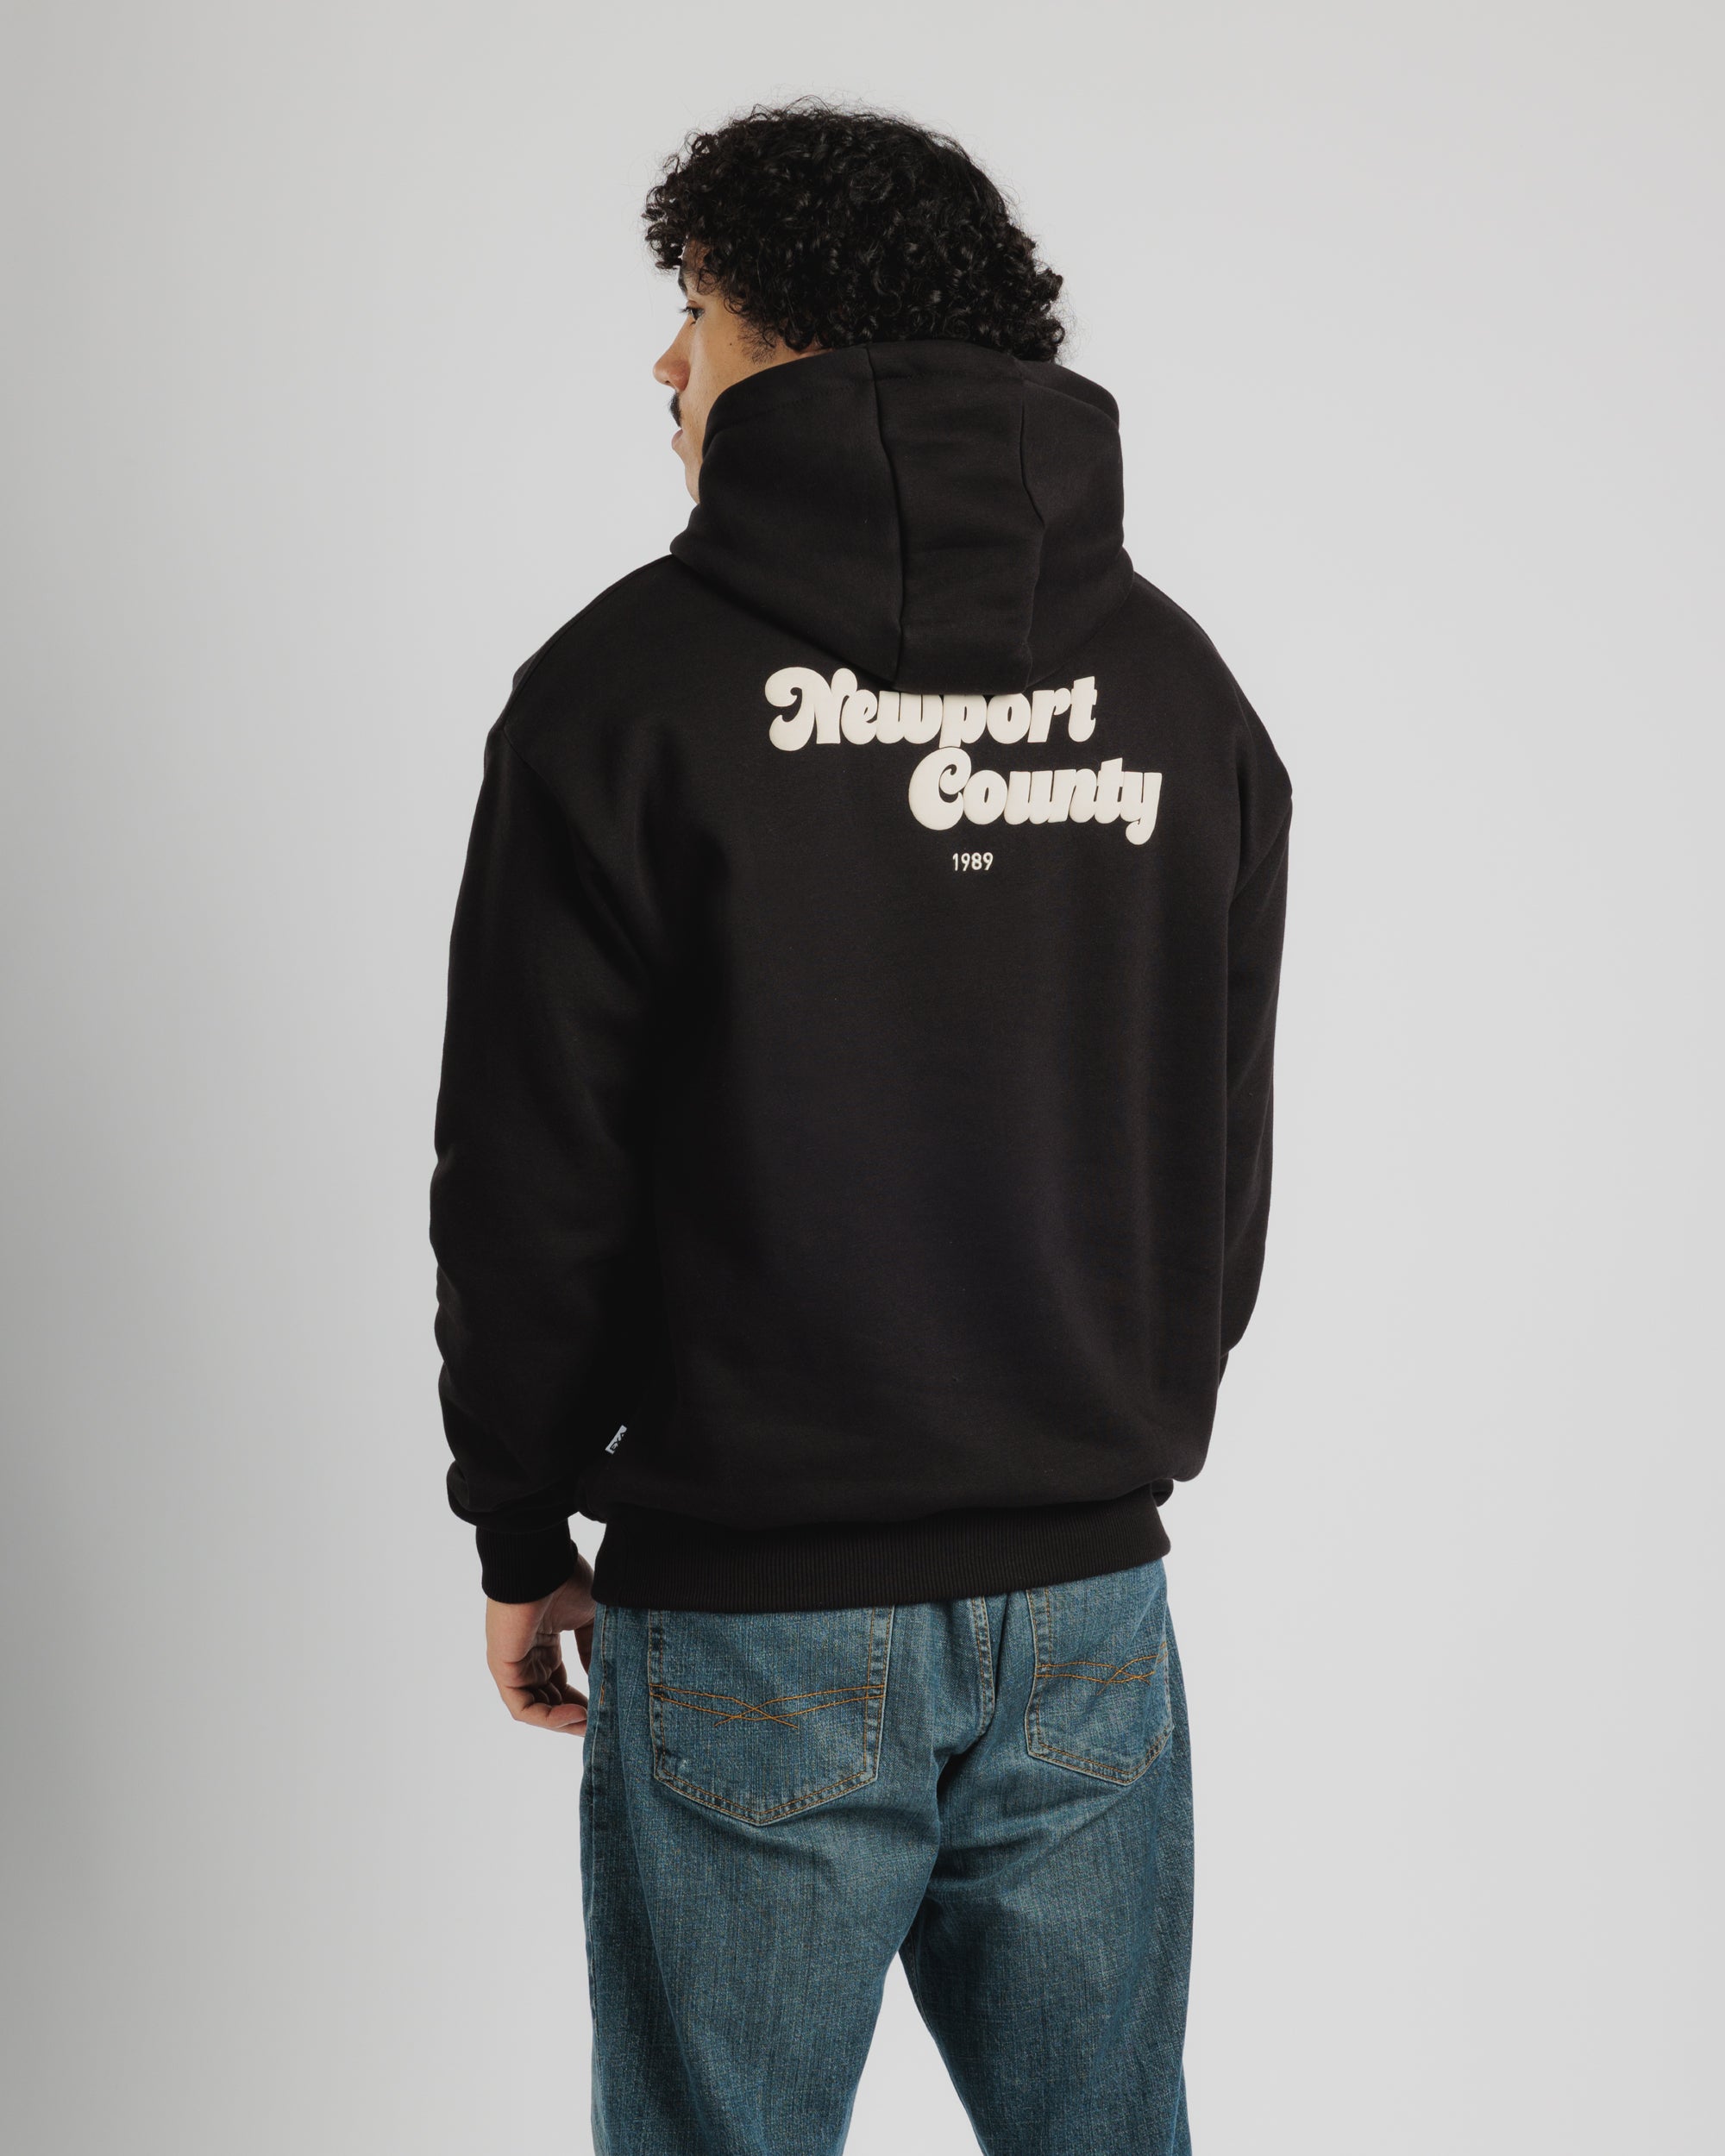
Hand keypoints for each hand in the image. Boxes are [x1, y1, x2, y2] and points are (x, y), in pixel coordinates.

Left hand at [484, 1556, 596, 1734]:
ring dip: (564, 1723)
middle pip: (549, 1701)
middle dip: (574, 1718)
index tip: (606, 1710)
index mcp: (544, 1644)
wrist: (541, 1563)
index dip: (582, 1701)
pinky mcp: (503, 1670)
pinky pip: (523, 1707)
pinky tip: (575, 1716)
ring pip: (537, 1709)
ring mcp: (514, 1665)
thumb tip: (602, 1680)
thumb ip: (593, 1650)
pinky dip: (549, 1718)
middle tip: (600, 1726)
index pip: (560, 1685)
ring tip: (590, 1725)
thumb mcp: (589, 1618)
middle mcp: (527, 1658)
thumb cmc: (565, 1581)